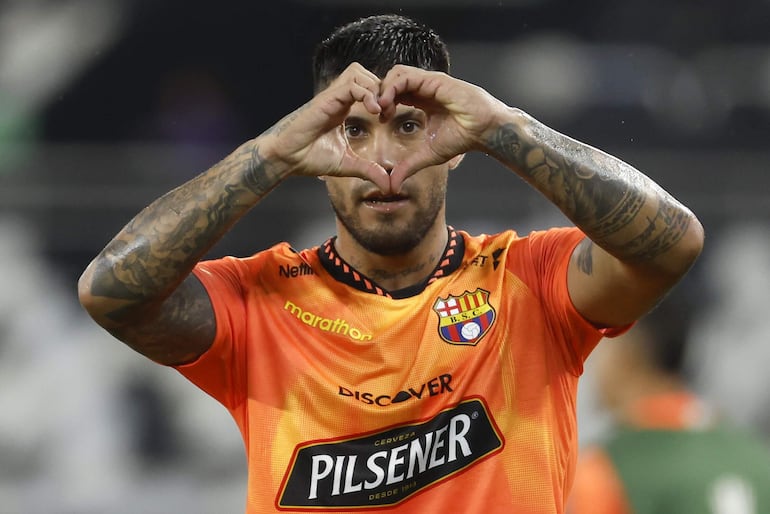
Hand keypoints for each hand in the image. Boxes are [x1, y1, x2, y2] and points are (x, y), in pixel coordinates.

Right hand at [260, 63, 391, 191]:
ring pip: (358, 73)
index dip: (383, 98)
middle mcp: (338, 99)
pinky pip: (350, 85)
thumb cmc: (310, 158)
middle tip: (387, 112)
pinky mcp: (325, 100)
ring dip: (374, 88)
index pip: (368, 88)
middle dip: (382, 89)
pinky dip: (366, 94)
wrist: (287, 158)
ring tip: (380, 110)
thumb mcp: (348, 165)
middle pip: (366, 74)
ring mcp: (331, 97)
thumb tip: (388, 185)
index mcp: (343, 108)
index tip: (388, 118)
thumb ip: (369, 170)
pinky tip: (373, 111)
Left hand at [377, 65, 506, 190]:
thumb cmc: (462, 138)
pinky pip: (405, 76)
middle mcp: (424, 87)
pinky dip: (392, 88)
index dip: (383, 103)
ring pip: (396, 73)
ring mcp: (429, 82)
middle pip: (392, 79)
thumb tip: (392, 185)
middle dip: (379, 94)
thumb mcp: (427, 155)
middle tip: (376, 113)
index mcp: (422, 99)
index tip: (380, 120)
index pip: (394, 92)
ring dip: (383, 89)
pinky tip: (388, 104)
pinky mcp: (434, 80)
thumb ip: (408, 166)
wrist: (484, 130)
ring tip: (381, 109)